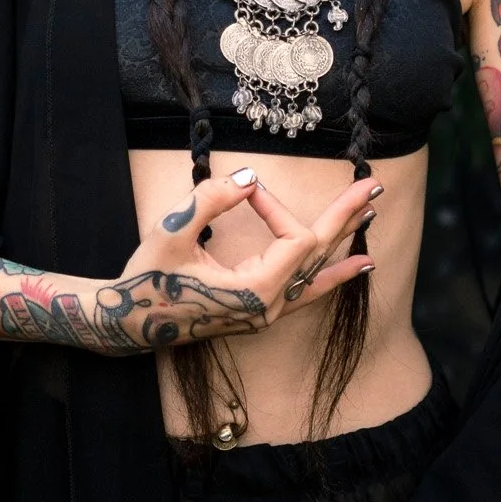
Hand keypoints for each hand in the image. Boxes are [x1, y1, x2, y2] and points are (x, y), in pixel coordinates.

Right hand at [93, 167, 379, 353]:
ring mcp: (267, 313)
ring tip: (370, 214)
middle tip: (373, 186)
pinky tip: (358, 264)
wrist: (127, 324)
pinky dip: (332, 275)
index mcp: (256, 291)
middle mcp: (270, 306)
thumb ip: (211, 200)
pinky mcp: (259, 311)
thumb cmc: (146, 280)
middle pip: (319, 254)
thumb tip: (248, 177)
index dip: (277, 206)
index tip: (247, 190)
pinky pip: (306, 291)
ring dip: (342, 240)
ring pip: (316, 272)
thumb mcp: (171, 233)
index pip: (294, 239)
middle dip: (345, 217)